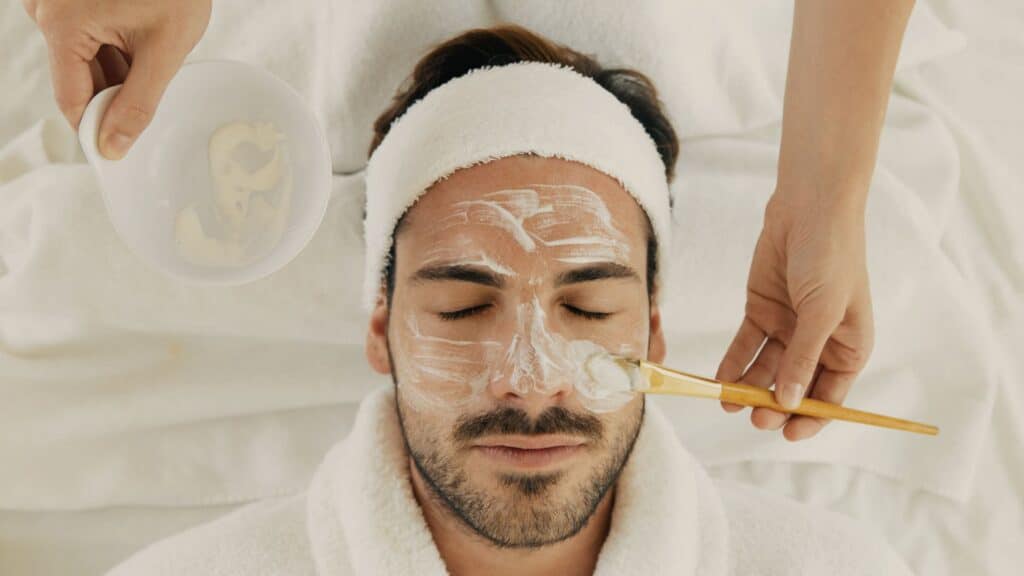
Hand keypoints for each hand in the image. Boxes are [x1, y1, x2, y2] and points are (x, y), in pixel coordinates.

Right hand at [23, 0, 210, 159]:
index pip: (71, 100)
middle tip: (153, 94)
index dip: (97, 128)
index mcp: (62, 26)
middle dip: (114, 95)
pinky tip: (140, 43)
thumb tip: (113, 146)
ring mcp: (55, 3)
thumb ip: (139, 103)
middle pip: (77, 80)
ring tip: (150, 52)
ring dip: (117, 73)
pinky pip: (86, 39)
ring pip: (83, 62)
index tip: (121, 149)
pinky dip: (113, 51)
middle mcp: (46, 12)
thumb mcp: (164, 49)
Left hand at [716, 190, 874, 440]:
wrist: (808, 207)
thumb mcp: (822, 310)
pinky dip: (733, 364)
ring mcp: (789, 327)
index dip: (811, 417)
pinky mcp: (762, 311)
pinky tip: (720, 382)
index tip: (788, 434)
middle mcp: (819, 342)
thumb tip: (791, 402)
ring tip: (730, 403)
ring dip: (749, 388)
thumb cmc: (831, 255)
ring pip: (767, 369)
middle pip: (795, 386)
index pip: (831, 395)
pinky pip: (746, 346)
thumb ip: (804, 357)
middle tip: (756, 417)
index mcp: (849, 346)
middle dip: (775, 405)